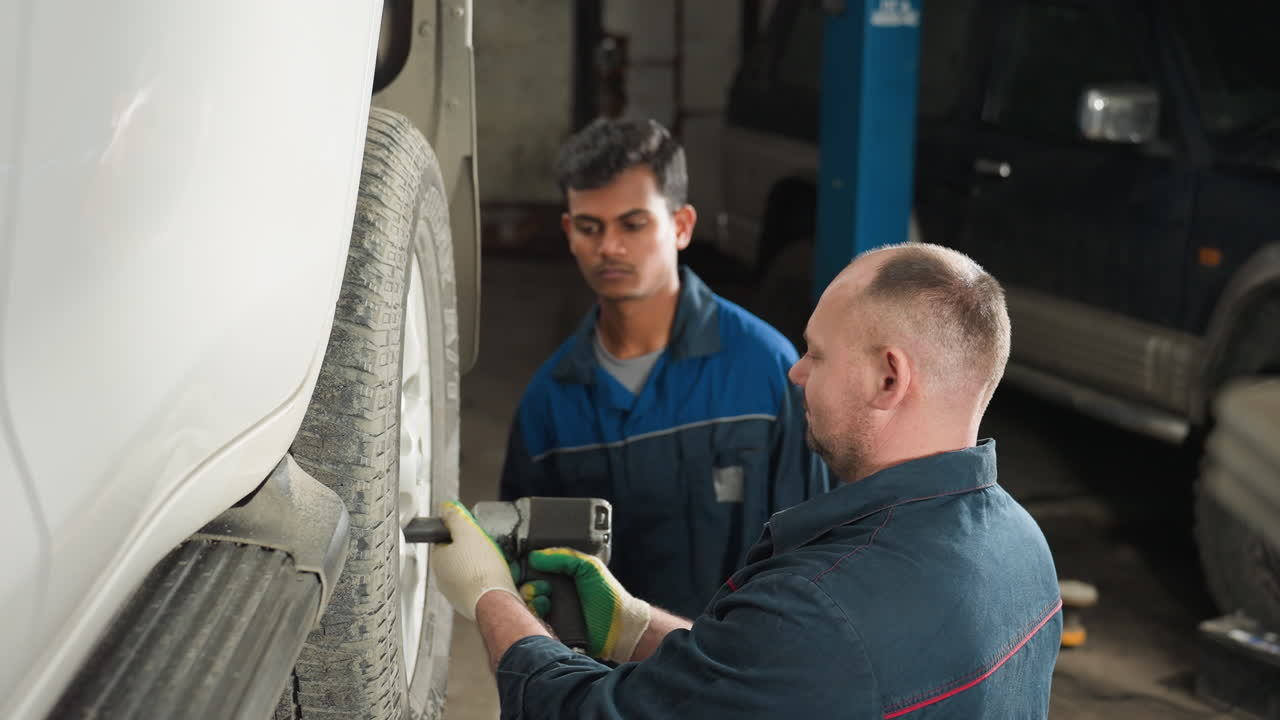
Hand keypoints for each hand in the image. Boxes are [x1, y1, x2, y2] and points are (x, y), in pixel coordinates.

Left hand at [431, 500, 520, 619]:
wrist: (495, 602)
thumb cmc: (481, 569)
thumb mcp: (468, 532)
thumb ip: (455, 518)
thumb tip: (446, 508)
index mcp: (438, 560)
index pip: (445, 541)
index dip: (461, 534)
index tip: (474, 534)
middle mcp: (442, 579)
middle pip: (457, 557)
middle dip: (472, 552)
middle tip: (488, 549)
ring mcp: (456, 594)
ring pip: (468, 573)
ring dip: (481, 568)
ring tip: (496, 564)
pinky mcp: (470, 604)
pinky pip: (478, 588)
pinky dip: (487, 583)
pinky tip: (498, 579)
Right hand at [527, 548, 650, 662]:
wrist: (619, 629)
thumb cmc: (609, 598)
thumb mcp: (589, 567)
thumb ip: (565, 557)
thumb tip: (536, 556)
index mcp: (563, 575)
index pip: (536, 567)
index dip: (525, 566)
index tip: (520, 566)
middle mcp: (555, 592)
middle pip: (526, 585)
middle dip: (528, 584)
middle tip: (542, 587)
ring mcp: (552, 611)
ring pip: (526, 603)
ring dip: (532, 599)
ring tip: (546, 600)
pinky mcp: (550, 628)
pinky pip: (532, 620)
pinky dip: (535, 614)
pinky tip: (546, 611)